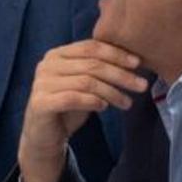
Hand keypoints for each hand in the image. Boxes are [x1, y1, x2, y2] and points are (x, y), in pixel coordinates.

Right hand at [18, 40, 145, 181]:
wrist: (44, 135)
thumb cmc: (68, 106)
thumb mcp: (84, 83)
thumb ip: (97, 69)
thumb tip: (134, 60)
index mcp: (56, 55)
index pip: (90, 47)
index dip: (116, 54)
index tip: (138, 64)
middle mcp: (46, 66)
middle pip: (91, 65)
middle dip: (120, 75)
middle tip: (141, 85)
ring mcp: (41, 84)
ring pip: (86, 82)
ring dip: (112, 92)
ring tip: (127, 102)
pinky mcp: (40, 102)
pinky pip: (73, 98)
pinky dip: (93, 102)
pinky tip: (104, 107)